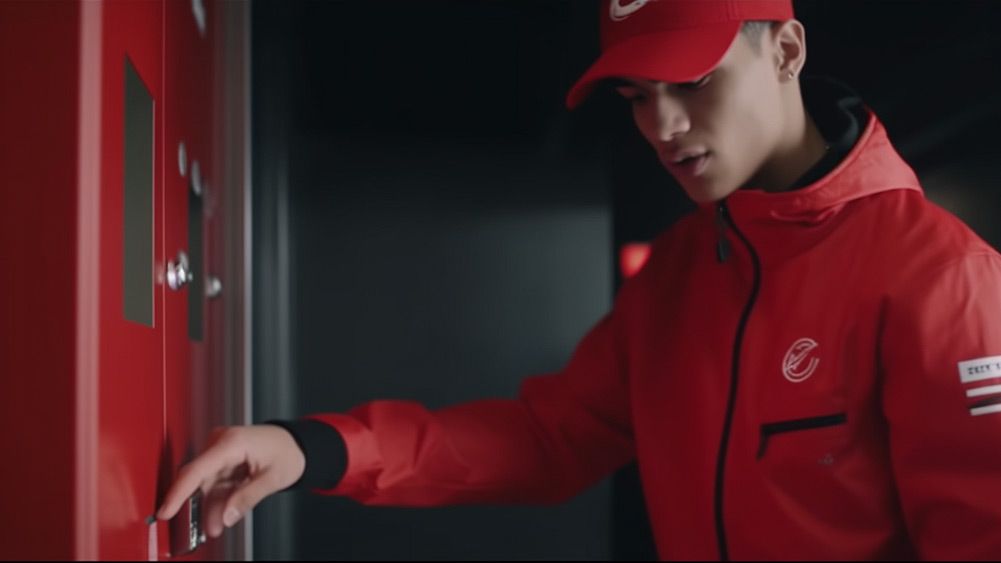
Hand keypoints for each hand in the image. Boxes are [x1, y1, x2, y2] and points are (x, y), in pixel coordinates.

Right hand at [156, 424, 305, 537]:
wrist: (296, 443)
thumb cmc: (288, 452)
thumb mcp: (272, 478)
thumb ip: (247, 497)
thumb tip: (226, 516)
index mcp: (232, 442)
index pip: (196, 470)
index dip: (177, 493)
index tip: (165, 511)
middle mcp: (222, 442)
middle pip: (200, 479)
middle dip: (202, 507)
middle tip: (208, 528)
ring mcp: (221, 449)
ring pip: (206, 484)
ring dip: (211, 506)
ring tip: (216, 527)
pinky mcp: (223, 457)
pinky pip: (214, 481)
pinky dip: (218, 498)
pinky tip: (221, 515)